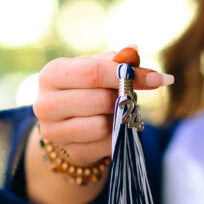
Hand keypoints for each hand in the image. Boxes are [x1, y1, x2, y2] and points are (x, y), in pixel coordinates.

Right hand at [32, 46, 173, 163]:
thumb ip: (117, 61)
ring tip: (116, 111)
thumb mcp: (97, 69)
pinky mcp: (69, 152)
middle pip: (101, 100)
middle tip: (132, 97)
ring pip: (103, 125)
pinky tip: (111, 129)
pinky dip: (117, 136)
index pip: (93, 73)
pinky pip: (107, 144)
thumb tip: (133, 51)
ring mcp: (54, 131)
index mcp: (52, 74)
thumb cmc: (86, 89)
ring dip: (119, 118)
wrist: (69, 125)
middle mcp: (45, 103)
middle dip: (124, 98)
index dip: (128, 75)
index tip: (158, 79)